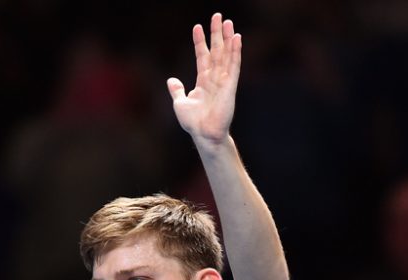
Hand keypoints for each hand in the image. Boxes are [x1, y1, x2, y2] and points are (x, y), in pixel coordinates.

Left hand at [167, 13, 241, 146]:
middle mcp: (214, 78)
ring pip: (226, 54)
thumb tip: (171, 80)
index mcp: (203, 81)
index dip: (200, 42)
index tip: (197, 27)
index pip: (202, 56)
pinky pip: (234, 65)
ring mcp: (223, 80)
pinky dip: (235, 52)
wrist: (203, 134)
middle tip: (218, 16)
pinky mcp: (230, 85)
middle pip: (217, 51)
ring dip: (227, 38)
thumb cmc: (193, 122)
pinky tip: (237, 39)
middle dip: (217, 34)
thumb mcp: (180, 103)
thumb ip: (177, 90)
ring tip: (228, 22)